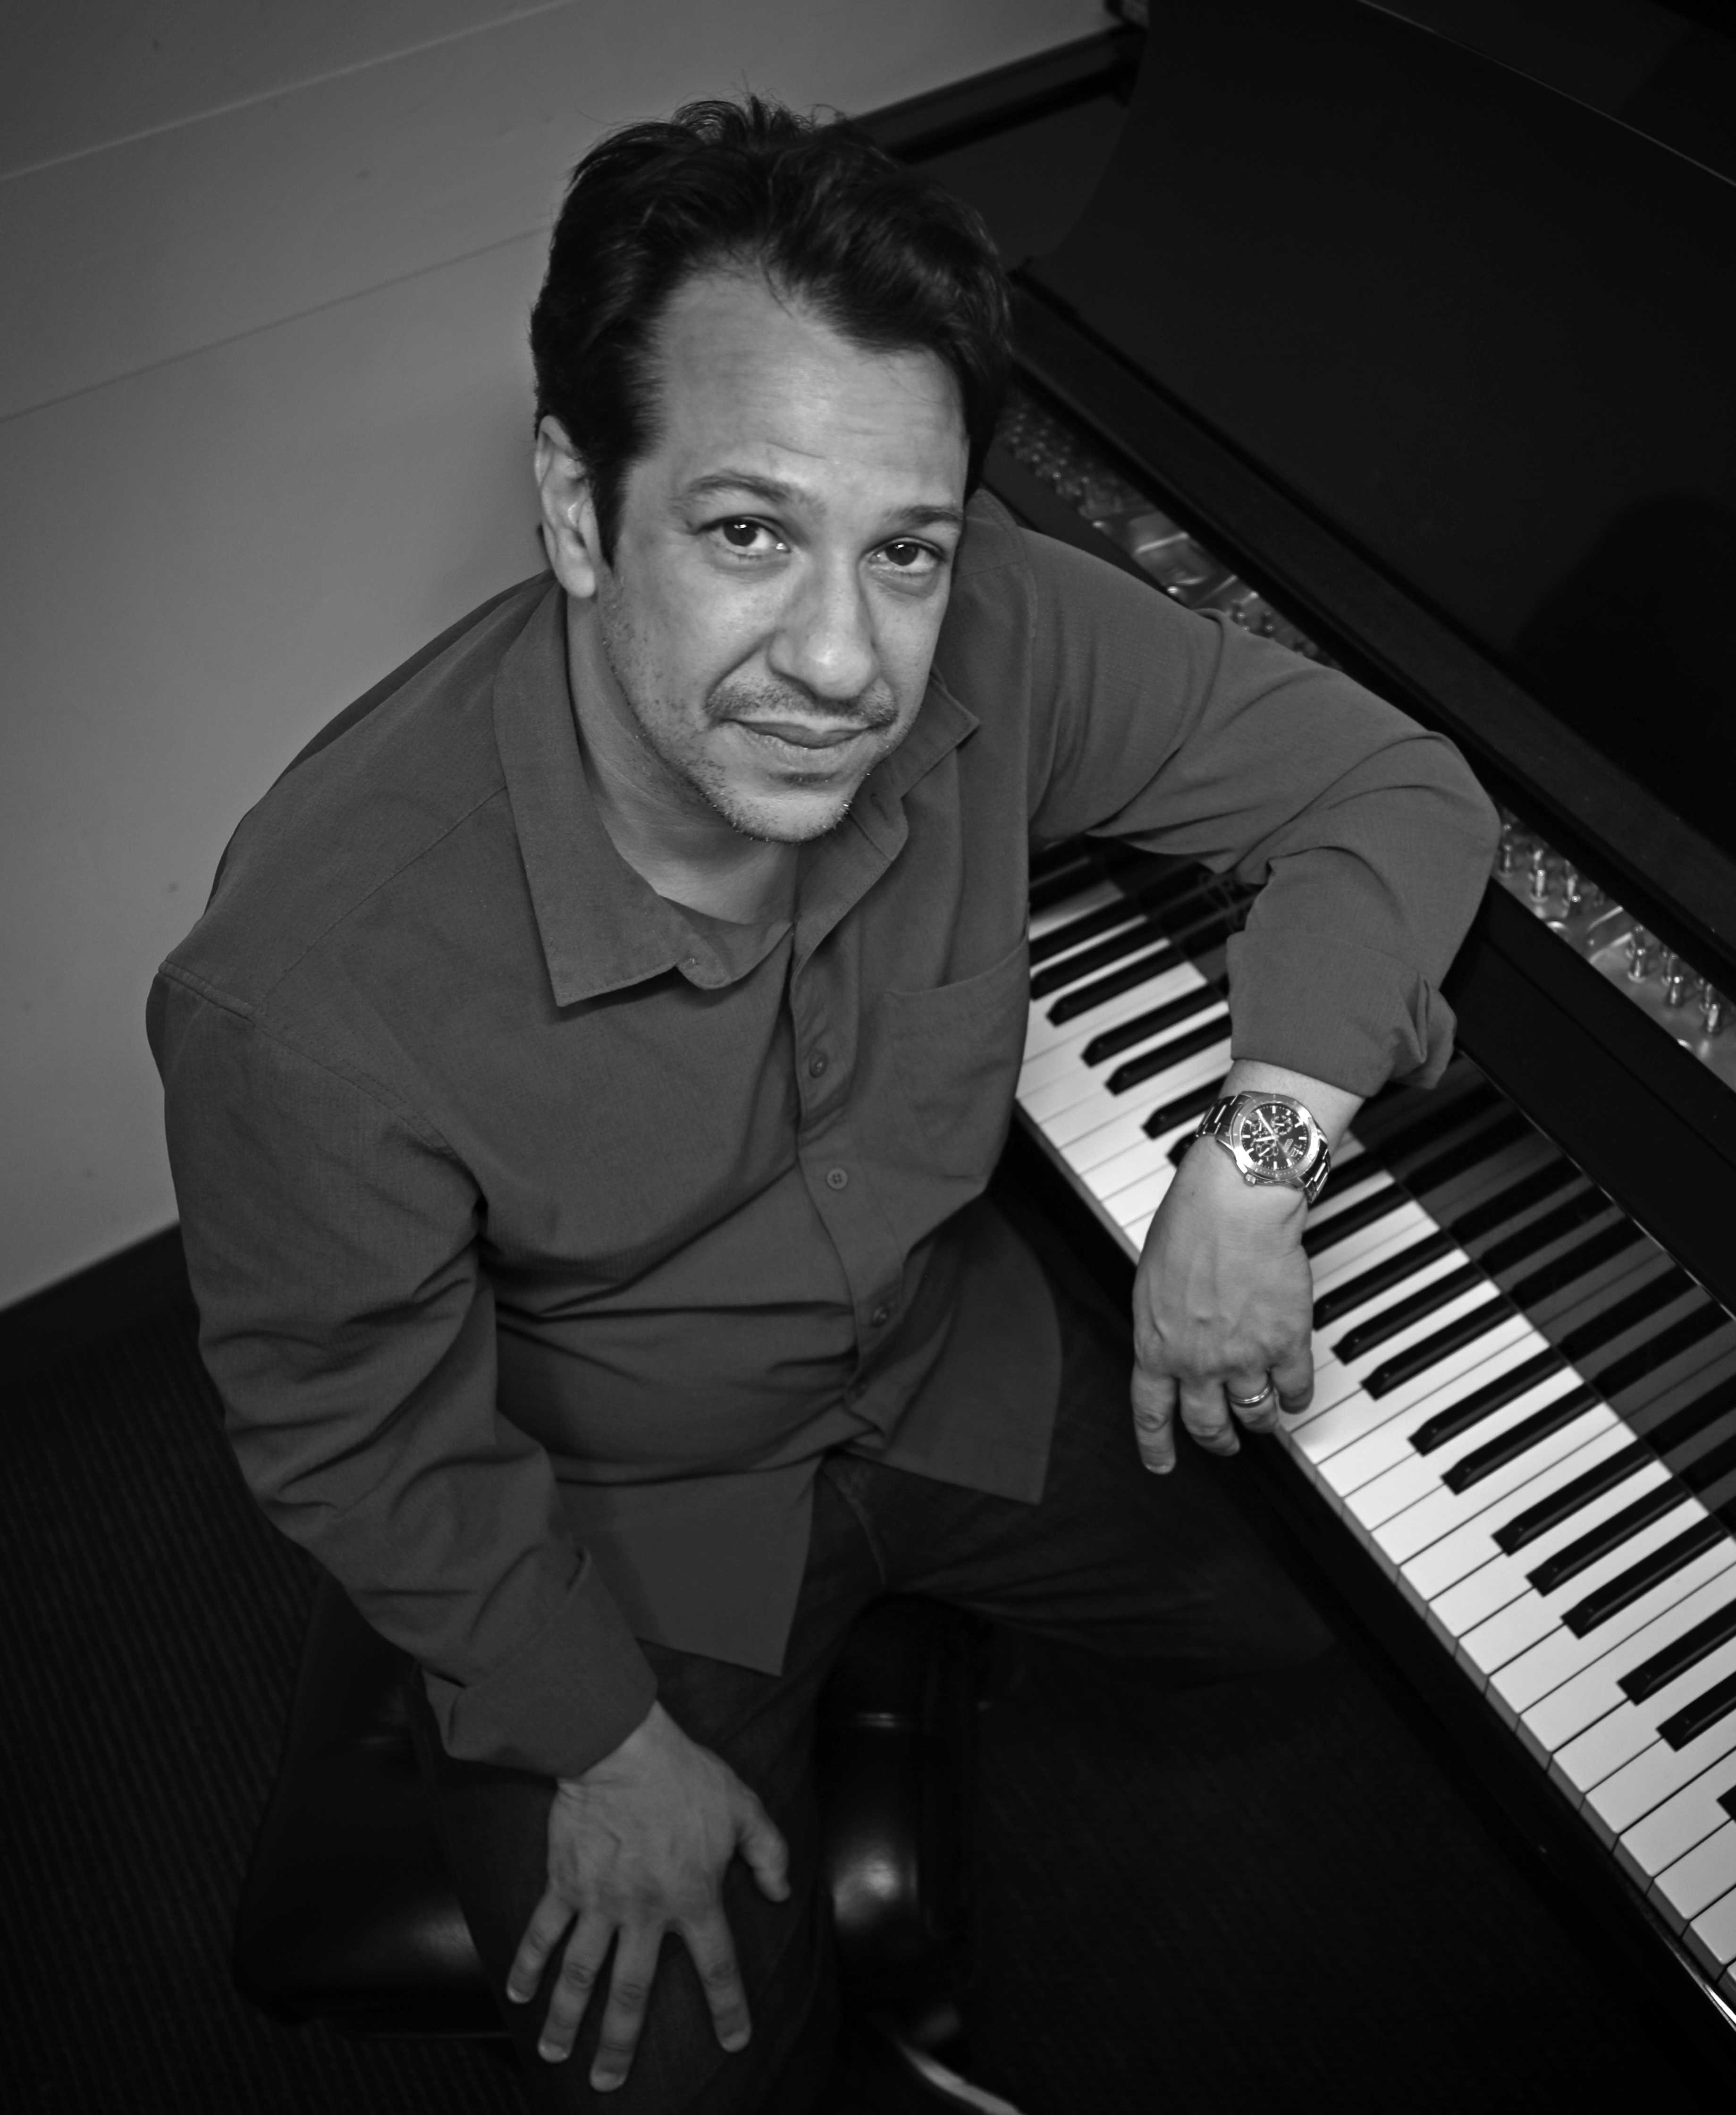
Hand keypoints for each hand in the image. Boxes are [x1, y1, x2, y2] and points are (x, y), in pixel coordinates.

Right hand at [507, 1701, 789, 2090]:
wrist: (621, 1747)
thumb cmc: (685, 1774)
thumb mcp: (743, 1807)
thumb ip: (768, 1852)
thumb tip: (782, 1892)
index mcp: (693, 1897)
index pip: (717, 1966)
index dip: (728, 2007)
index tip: (734, 2042)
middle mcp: (645, 1911)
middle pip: (632, 1992)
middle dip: (620, 2043)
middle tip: (608, 2084)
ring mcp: (600, 1901)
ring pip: (581, 1975)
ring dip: (567, 2020)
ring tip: (556, 2056)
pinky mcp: (566, 1883)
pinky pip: (543, 1932)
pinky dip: (527, 1965)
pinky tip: (518, 1995)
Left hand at [1130, 1134, 1314, 1471]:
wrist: (1236, 1203)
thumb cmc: (1191, 1226)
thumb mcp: (1152, 1282)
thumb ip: (1162, 1322)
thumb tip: (1172, 1342)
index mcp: (1155, 1344)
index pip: (1150, 1412)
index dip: (1156, 1445)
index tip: (1161, 1465)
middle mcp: (1196, 1361)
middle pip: (1206, 1424)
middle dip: (1217, 1442)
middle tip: (1225, 1446)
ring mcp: (1242, 1357)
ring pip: (1255, 1416)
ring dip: (1260, 1423)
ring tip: (1264, 1421)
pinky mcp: (1286, 1345)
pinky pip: (1295, 1391)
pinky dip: (1297, 1399)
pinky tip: (1296, 1395)